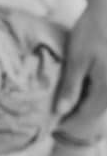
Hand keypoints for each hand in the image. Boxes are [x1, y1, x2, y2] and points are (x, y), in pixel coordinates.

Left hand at [53, 0, 106, 142]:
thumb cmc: (92, 30)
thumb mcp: (77, 59)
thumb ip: (70, 87)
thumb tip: (61, 112)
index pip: (88, 115)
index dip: (70, 122)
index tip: (53, 125)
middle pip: (97, 109)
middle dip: (77, 114)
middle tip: (57, 116)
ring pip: (103, 99)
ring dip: (85, 103)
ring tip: (66, 102)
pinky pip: (106, 87)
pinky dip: (93, 91)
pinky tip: (81, 87)